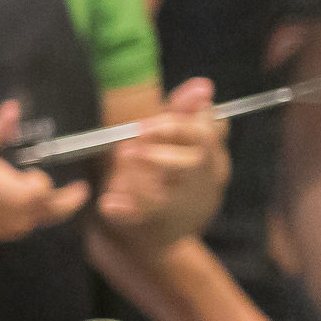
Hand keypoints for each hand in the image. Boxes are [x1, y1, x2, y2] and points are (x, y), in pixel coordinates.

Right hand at [0, 102, 88, 250]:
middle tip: (77, 195)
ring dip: (37, 214)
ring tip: (42, 200)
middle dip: (62, 205)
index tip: (41, 172)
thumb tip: (14, 113)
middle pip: (40, 216)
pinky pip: (3, 234)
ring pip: (23, 228)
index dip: (45, 184)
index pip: (37, 193)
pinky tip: (8, 208)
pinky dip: (15, 222)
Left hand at [97, 79, 227, 248]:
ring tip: (123, 155)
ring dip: (140, 174)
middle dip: (163, 145)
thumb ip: (185, 113)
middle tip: (137, 134)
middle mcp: (200, 185)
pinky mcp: (153, 227)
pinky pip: (137, 220)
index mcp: (211, 160)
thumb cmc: (171, 178)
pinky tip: (109, 201)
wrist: (162, 235)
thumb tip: (202, 85)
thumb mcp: (180, 143)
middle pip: (194, 163)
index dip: (180, 124)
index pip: (208, 136)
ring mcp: (178, 208)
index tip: (150, 121)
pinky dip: (122, 209)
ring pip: (165, 193)